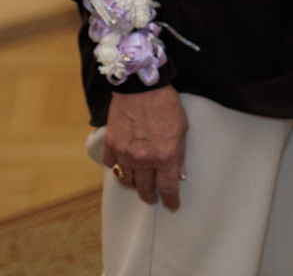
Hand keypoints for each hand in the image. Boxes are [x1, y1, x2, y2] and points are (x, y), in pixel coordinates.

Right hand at [104, 86, 188, 207]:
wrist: (141, 86)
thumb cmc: (166, 104)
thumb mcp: (182, 128)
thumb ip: (180, 154)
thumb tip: (179, 175)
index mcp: (165, 156)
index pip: (167, 187)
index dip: (171, 200)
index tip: (172, 205)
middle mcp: (144, 159)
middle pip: (144, 189)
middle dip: (150, 196)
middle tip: (153, 198)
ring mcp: (125, 153)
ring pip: (126, 180)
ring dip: (133, 184)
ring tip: (138, 183)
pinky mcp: (111, 145)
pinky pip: (111, 165)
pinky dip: (117, 167)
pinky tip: (123, 165)